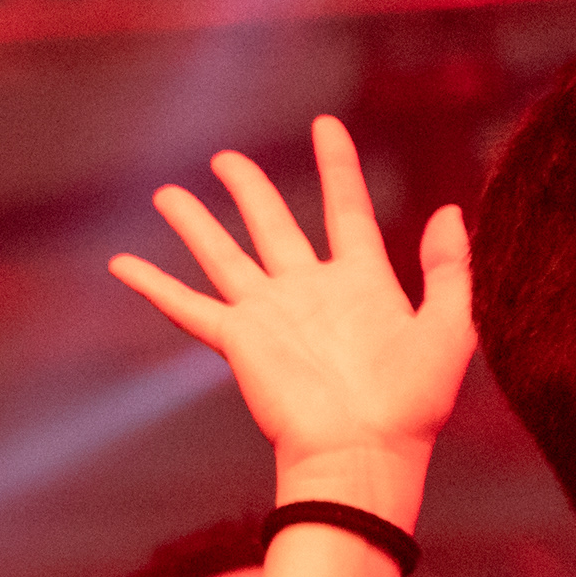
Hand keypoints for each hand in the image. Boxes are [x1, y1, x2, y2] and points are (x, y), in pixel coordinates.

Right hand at [109, 116, 468, 526]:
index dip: (336, 164)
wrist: (364, 451)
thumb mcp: (453, 326)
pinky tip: (122, 265)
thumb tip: (446, 210)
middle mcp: (309, 291)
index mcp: (362, 282)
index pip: (346, 207)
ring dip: (195, 223)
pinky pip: (187, 306)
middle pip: (272, 223)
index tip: (324, 124)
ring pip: (224, 254)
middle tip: (226, 160)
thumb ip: (451, 268)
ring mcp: (268, 314)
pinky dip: (152, 285)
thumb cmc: (413, 403)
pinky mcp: (237, 341)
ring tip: (168, 194)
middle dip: (249, 188)